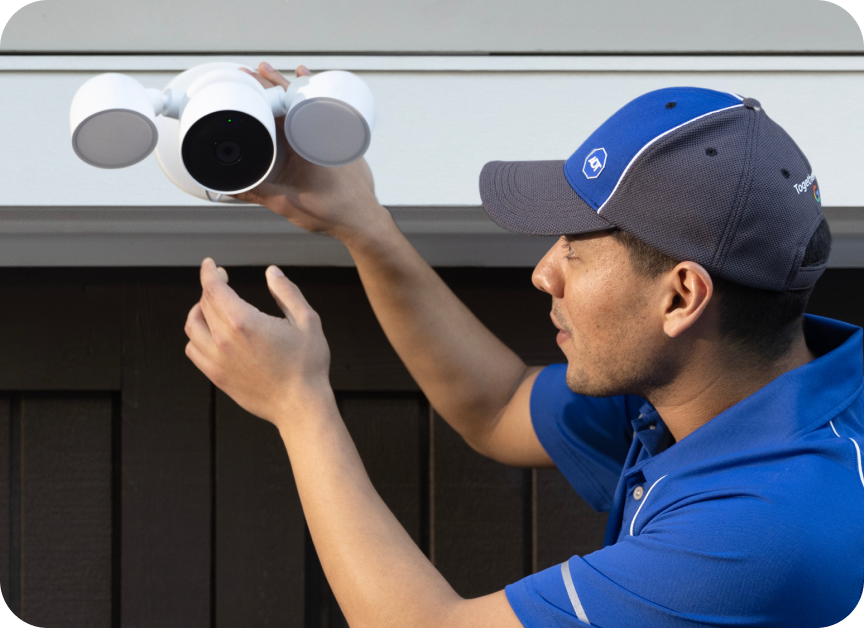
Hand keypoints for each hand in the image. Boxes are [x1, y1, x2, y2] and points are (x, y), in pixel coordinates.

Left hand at [184, 258, 330, 428]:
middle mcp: (224, 340)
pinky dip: (197, 336)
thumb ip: (287, 292)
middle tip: (222, 282)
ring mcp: (217, 360)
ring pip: (193, 326)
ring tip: (212, 306)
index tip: (211, 265)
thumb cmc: (307, 365)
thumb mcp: (306, 321)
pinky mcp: (217, 377)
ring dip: (199, 310)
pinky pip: (194, 350)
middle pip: (204, 304)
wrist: (300, 405)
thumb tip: (272, 272)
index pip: (213, 288)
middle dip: (211, 288)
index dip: (209, 272)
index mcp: (244, 321)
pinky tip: (211, 334)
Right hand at [234, 62, 384, 243]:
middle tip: (256, 70)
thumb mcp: (285, 203)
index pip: (282, 104)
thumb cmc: (335, 212)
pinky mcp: (340, 147)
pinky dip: (311, 106)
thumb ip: (255, 194)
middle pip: (295, 99)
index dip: (263, 88)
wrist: (363, 221)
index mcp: (308, 142)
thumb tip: (229, 188)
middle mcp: (325, 134)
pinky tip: (306, 97)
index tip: (249, 75)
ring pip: (309, 106)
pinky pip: (323, 118)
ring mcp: (334, 139)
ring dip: (292, 92)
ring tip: (276, 77)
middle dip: (274, 83)